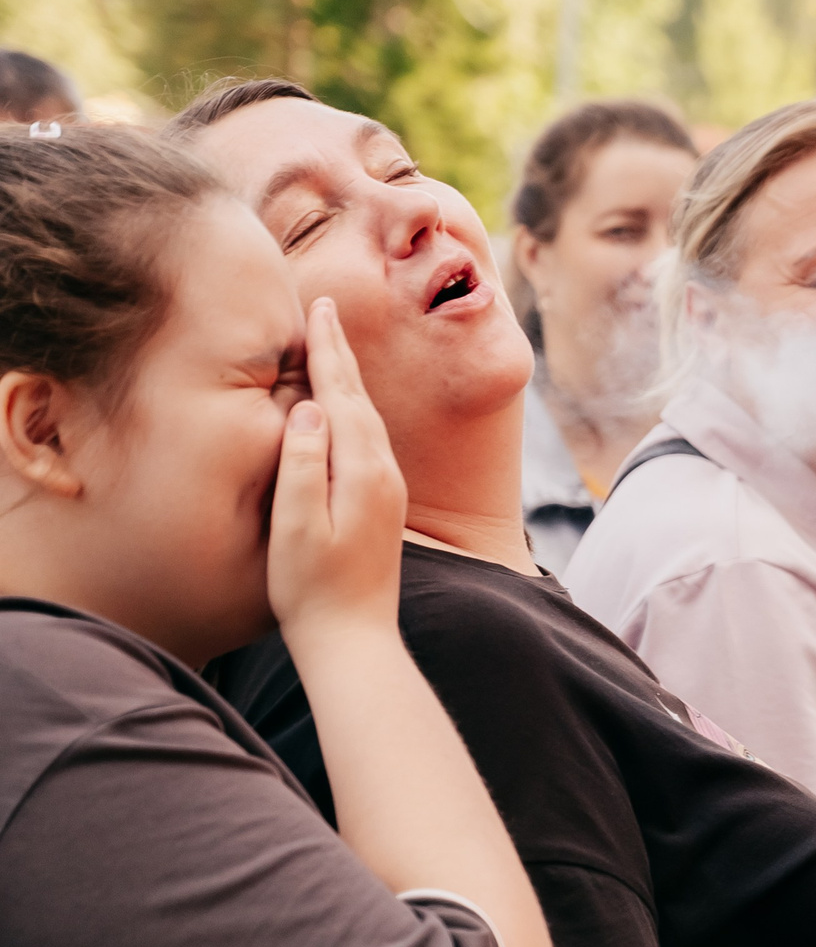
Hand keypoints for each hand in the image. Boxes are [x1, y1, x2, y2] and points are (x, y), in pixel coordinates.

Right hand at [268, 298, 407, 642]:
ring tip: (332, 343)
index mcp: (364, 471)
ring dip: (349, 377)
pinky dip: (354, 408)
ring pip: (368, 416)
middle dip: (341, 351)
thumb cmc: (313, 590)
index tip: (319, 307)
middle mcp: (385, 473)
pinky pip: (368, 438)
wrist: (354, 639)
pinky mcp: (382, 503)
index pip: (343, 394)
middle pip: (361, 398)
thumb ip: (302, 466)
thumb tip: (309, 411)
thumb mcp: (295, 526)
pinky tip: (345, 406)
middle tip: (326, 307)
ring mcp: (389, 488)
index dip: (328, 350)